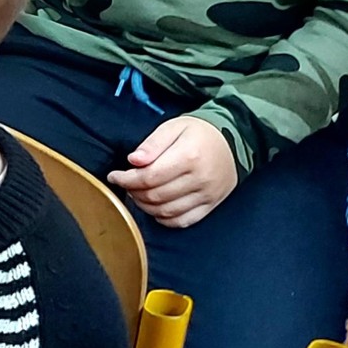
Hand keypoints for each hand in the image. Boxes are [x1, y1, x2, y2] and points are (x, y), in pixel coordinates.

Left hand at [108, 116, 237, 228]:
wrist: (233, 141)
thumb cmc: (199, 133)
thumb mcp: (173, 127)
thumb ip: (152, 144)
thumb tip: (134, 160)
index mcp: (189, 156)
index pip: (149, 177)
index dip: (126, 179)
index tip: (114, 176)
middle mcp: (200, 179)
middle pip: (156, 196)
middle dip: (133, 191)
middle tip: (126, 183)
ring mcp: (207, 195)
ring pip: (166, 211)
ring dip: (145, 206)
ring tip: (137, 193)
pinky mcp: (211, 205)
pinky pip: (183, 221)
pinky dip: (164, 219)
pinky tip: (155, 208)